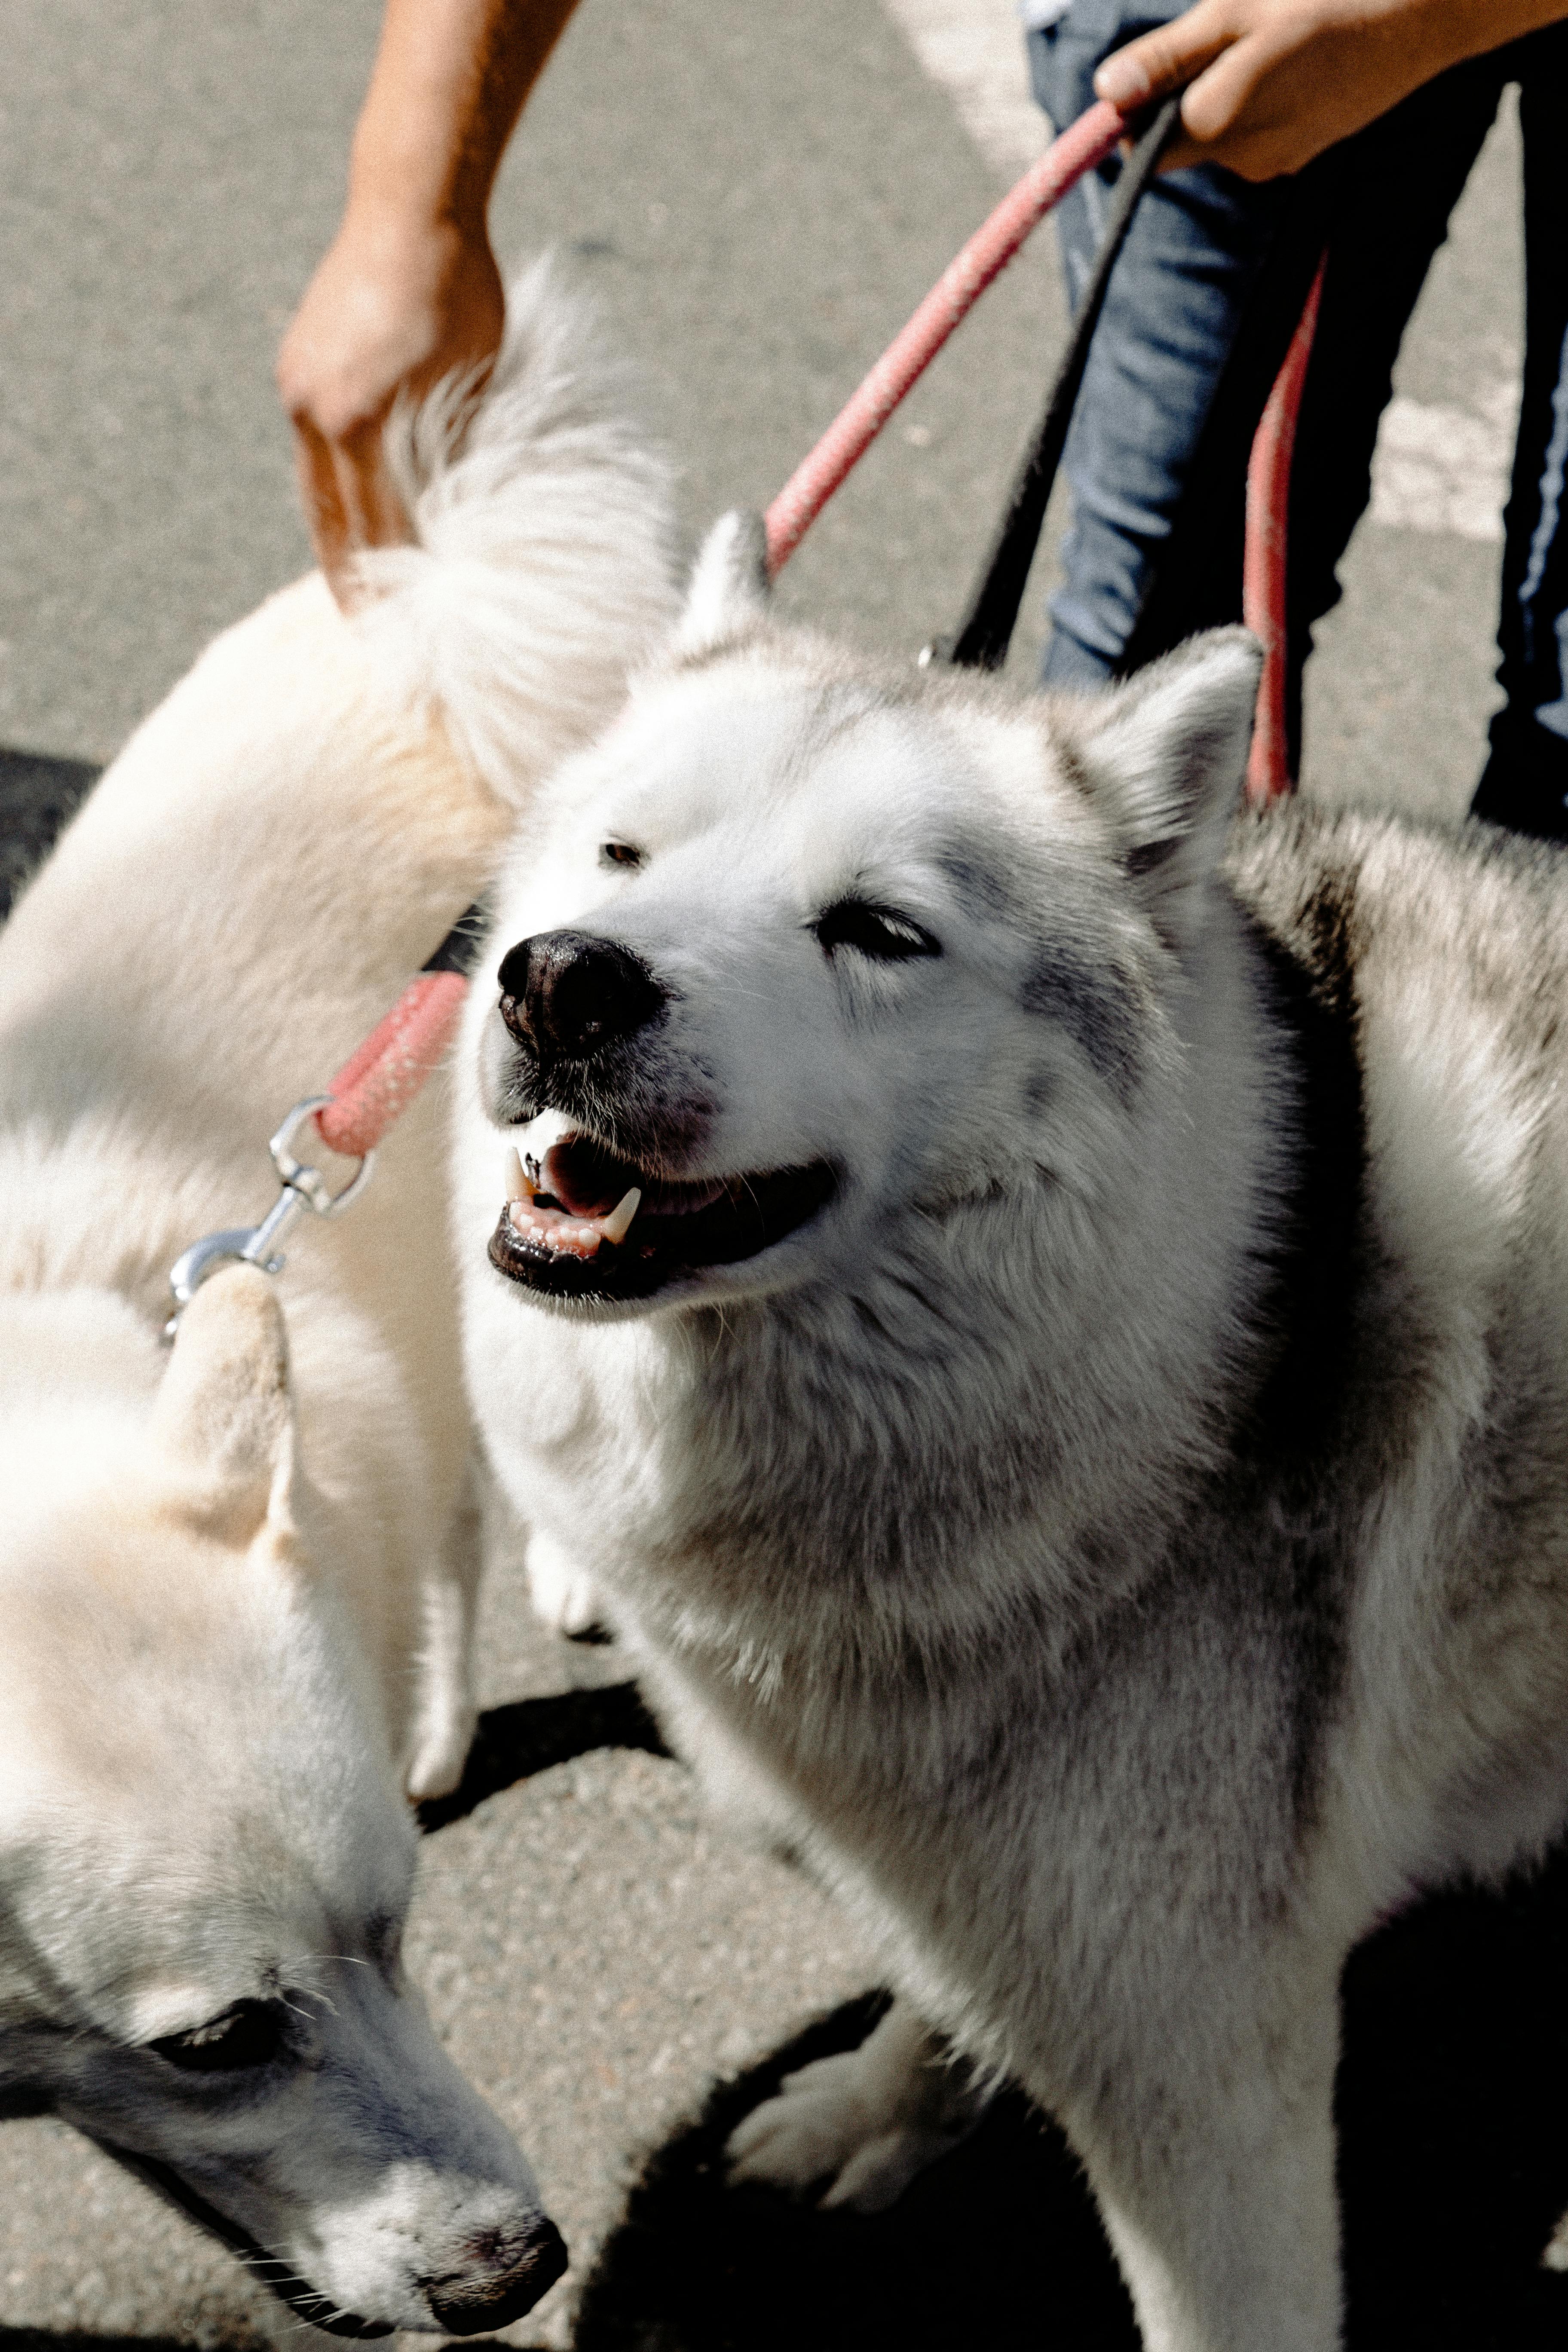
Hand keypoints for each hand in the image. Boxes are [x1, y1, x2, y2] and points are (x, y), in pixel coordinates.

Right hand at [277, 203, 504, 601]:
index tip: (400, 633)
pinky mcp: (296, 369)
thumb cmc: (464, 294)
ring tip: (351, 592)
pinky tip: (346, 521)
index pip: (374, 533)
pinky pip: (312, 454)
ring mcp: (299, 389)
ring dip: (333, 543)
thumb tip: (461, 526)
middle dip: (348, 583)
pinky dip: (330, 493)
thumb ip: (459, 455)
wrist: (410, 207)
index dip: (387, 588)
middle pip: (330, 523)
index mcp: (362, 423)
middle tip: (367, 635)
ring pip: (315, 492)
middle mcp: (317, 412)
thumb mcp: (478, 386)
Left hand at [1094, 0, 1524, 180]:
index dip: (1130, 107)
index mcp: (1216, 125)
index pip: (1137, 145)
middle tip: (1224, 35)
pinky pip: (1257, 129)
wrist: (1425, 16)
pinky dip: (1259, 96)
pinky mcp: (1303, 152)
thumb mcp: (1234, 11)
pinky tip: (1293, 59)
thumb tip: (1106, 91)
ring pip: (1217, 132)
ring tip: (1268, 40)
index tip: (1150, 64)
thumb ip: (1168, 58)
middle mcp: (1242, 159)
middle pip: (1177, 140)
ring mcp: (1276, 160)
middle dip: (1179, 95)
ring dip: (1222, 90)